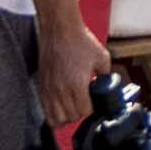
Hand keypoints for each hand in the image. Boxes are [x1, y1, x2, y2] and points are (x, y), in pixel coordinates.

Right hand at [36, 16, 106, 136]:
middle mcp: (61, 91)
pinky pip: (45, 111)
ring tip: (72, 108)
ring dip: (66, 117)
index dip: (91, 109)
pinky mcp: (42, 87)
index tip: (93, 102)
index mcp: (77, 84)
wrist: (60, 30)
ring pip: (55, 119)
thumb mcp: (102, 57)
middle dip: (79, 114)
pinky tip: (61, 107)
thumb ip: (106, 75)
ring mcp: (49, 90)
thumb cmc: (80, 41)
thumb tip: (108, 86)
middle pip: (70, 118)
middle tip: (84, 104)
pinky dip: (53, 114)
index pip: (83, 112)